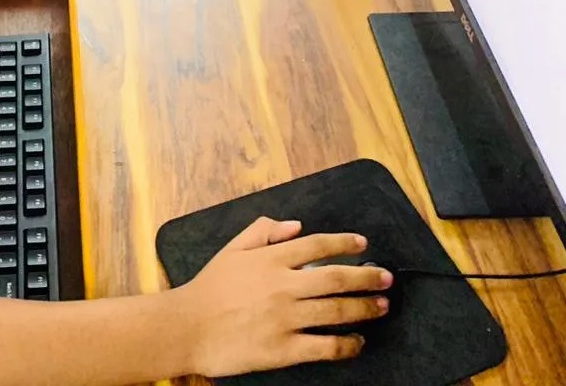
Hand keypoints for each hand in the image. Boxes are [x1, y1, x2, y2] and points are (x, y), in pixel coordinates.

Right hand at [180, 219, 391, 377]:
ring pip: (336, 311)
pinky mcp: (284, 349)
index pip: (316, 245)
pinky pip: (325, 346)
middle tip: (385, 278)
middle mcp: (282, 285)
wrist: (188, 327)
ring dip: (363, 308)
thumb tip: (297, 225)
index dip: (344, 243)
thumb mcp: (232, 248)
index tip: (362, 244)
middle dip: (366, 277)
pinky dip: (347, 344)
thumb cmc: (209, 287)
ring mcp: (285, 318)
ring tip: (381, 306)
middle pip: (335, 278)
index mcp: (270, 258)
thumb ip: (263, 230)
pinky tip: (357, 342)